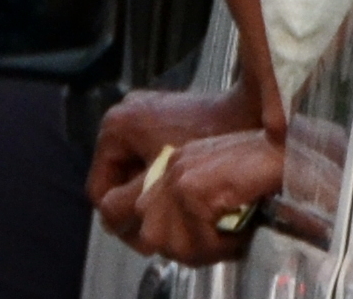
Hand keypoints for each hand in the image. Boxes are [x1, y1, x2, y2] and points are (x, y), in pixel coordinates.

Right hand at [87, 84, 261, 239]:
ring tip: (173, 219)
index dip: (118, 220)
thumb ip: (131, 203)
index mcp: (116, 127)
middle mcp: (125, 116)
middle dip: (137, 208)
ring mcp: (146, 114)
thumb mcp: (164, 180)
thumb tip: (111, 222)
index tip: (142, 241)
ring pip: (138, 172)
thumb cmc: (209, 141)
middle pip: (118, 181)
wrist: (252, 112)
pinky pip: (154, 158)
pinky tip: (185, 196)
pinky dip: (165, 178)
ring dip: (152, 196)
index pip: (100, 189)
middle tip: (159, 234)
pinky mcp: (167, 117)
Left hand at [118, 129, 283, 265]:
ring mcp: (181, 176)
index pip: (145, 214)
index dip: (173, 238)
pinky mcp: (196, 189)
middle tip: (216, 247)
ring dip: (203, 251)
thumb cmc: (268, 168)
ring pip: (171, 241)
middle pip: (151, 232)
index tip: (205, 242)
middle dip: (183, 249)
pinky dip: (220, 248)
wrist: (296, 152)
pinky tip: (240, 237)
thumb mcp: (222, 185)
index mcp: (174, 164)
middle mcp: (172, 166)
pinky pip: (197, 238)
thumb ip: (196, 206)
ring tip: (230, 243)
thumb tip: (179, 242)